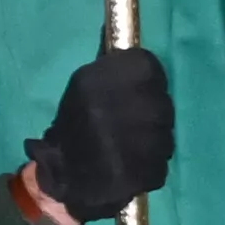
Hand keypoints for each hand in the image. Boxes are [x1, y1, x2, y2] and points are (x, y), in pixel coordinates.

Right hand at [21, 47, 175, 224]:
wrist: (59, 177)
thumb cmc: (75, 128)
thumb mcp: (85, 88)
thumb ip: (115, 70)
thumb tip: (135, 47)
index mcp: (93, 82)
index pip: (147, 66)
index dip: (150, 81)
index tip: (142, 91)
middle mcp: (110, 108)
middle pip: (162, 103)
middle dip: (155, 115)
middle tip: (137, 126)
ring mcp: (125, 143)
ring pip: (165, 135)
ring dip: (156, 142)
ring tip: (132, 148)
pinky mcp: (135, 174)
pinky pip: (161, 165)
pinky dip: (152, 167)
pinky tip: (132, 167)